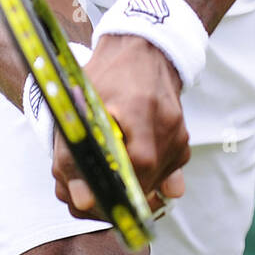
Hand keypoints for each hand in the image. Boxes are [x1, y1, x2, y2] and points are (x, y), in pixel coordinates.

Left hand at [52, 34, 190, 220]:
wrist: (140, 52)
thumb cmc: (105, 76)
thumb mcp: (77, 109)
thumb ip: (73, 156)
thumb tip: (83, 201)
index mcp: (141, 110)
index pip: (138, 166)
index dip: (113, 188)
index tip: (90, 193)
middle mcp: (168, 126)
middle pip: (146, 184)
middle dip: (114, 194)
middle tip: (88, 189)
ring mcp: (179, 137)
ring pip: (154, 185)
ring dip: (127, 188)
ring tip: (101, 170)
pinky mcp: (182, 144)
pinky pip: (163, 177)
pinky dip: (142, 179)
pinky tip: (124, 163)